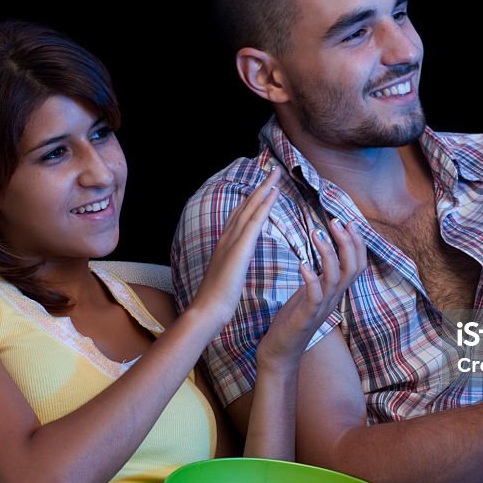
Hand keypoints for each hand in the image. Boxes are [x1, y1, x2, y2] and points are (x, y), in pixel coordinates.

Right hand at [189, 167, 281, 327]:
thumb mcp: (227, 277)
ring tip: (276, 175)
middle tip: (272, 171)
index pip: (240, 216)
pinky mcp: (239, 249)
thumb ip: (232, 264)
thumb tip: (237, 262)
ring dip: (263, 190)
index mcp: (225, 245)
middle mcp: (227, 238)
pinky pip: (254, 222)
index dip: (251, 200)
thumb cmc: (217, 301)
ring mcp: (232, 242)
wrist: (206, 311)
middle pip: (245, 206)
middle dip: (259, 188)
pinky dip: (263, 206)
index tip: (262, 187)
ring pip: (250, 209)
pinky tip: (273, 194)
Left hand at [256, 218, 366, 370]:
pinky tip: (302, 263)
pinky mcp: (306, 317)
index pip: (358, 264)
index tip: (348, 221)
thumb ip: (321, 274)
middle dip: (348, 242)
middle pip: (353, 267)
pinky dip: (311, 278)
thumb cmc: (293, 319)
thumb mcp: (310, 292)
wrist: (281, 352)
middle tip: (335, 221)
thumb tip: (324, 250)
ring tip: (316, 233)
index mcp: (336, 291)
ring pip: (336, 278)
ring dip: (328, 253)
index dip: (357, 242)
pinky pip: (315, 296)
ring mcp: (322, 308)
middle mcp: (334, 298)